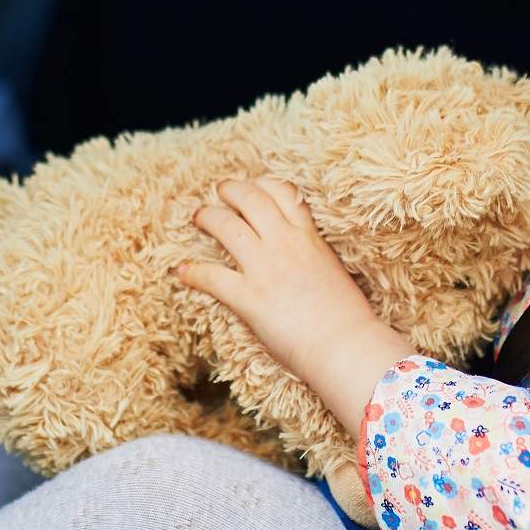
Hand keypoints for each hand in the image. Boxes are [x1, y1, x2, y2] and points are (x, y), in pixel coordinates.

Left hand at [177, 177, 411, 430]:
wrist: (345, 345)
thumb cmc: (348, 318)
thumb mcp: (335, 271)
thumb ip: (316, 257)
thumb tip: (307, 260)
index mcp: (309, 237)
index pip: (284, 192)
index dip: (264, 184)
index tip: (254, 186)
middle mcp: (285, 243)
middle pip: (250, 199)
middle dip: (231, 190)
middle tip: (220, 191)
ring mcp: (264, 268)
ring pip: (225, 225)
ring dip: (208, 216)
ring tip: (198, 216)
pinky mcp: (248, 296)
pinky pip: (210, 276)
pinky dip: (191, 272)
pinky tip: (181, 271)